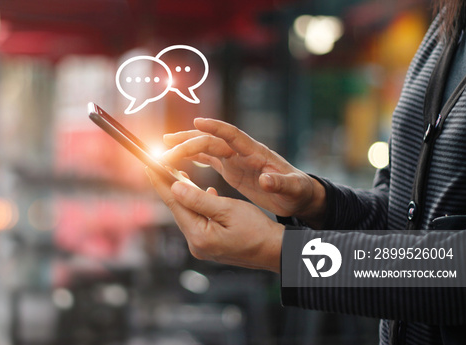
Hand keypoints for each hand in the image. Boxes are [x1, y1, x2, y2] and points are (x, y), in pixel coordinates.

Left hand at [147, 167, 282, 271]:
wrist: (275, 251)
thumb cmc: (257, 230)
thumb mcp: (228, 209)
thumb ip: (199, 199)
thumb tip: (174, 187)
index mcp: (199, 236)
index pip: (174, 203)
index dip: (160, 182)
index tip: (149, 165)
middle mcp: (196, 244)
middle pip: (178, 209)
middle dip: (170, 187)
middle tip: (161, 165)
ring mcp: (202, 247)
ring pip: (188, 214)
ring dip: (185, 195)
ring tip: (179, 175)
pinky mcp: (209, 246)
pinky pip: (198, 221)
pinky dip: (198, 206)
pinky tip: (204, 195)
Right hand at [163, 118, 325, 227]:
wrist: (300, 195)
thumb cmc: (298, 191)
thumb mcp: (293, 189)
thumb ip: (280, 183)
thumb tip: (266, 180)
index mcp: (256, 152)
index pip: (232, 135)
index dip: (216, 128)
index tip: (197, 123)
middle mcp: (242, 152)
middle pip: (212, 140)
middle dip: (189, 141)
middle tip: (167, 147)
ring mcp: (235, 158)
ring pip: (206, 146)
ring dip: (186, 145)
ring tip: (165, 145)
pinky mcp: (231, 167)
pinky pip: (208, 158)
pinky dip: (192, 156)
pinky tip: (178, 160)